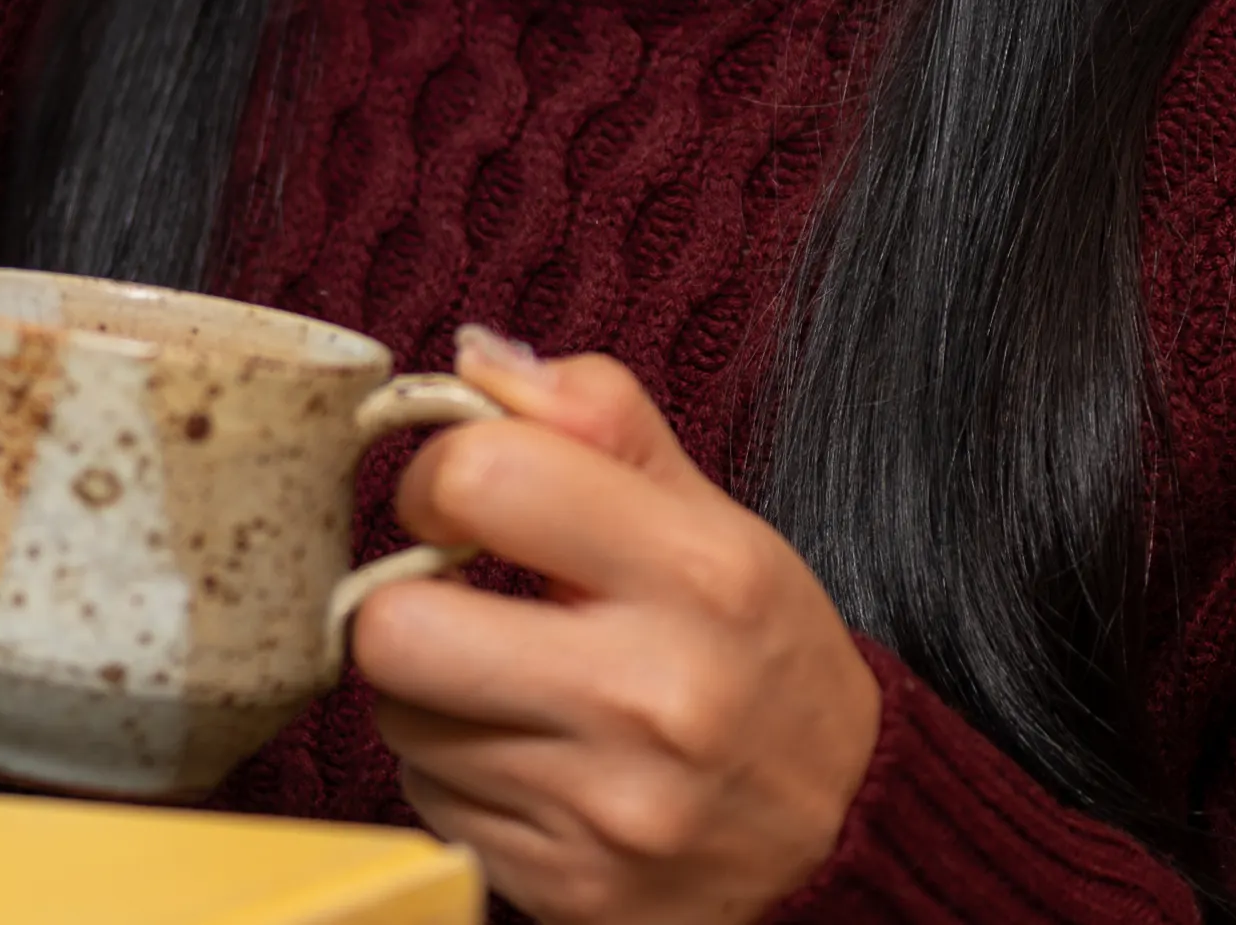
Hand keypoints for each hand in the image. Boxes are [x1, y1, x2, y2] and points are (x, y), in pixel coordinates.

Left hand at [351, 330, 881, 924]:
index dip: (438, 478)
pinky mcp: (567, 887)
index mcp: (697, 572)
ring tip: (509, 688)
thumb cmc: (760, 652)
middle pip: (395, 628)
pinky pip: (430, 805)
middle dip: (403, 605)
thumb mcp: (715, 519)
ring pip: (400, 723)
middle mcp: (653, 695)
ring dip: (431, 697)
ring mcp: (607, 807)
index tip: (458, 501)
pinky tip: (531, 760)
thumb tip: (473, 362)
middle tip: (453, 602)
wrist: (840, 828)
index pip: (485, 478)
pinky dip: (460, 776)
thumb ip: (600, 421)